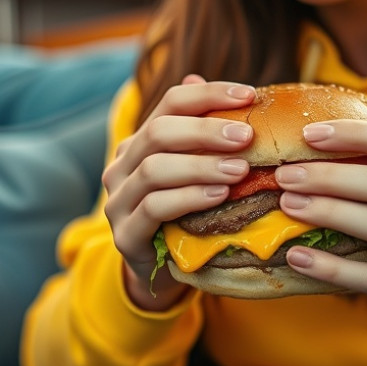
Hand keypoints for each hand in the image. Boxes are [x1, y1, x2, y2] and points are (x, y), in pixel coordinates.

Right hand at [102, 75, 255, 309]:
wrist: (164, 271)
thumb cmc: (190, 214)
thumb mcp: (202, 173)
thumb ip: (214, 139)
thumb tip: (243, 96)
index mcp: (141, 141)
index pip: (172, 102)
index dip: (209, 94)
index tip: (249, 95)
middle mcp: (122, 165)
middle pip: (159, 132)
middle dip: (205, 131)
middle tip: (246, 136)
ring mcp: (118, 200)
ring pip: (154, 170)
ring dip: (201, 166)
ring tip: (240, 170)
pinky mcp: (125, 234)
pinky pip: (154, 208)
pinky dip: (189, 198)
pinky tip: (219, 195)